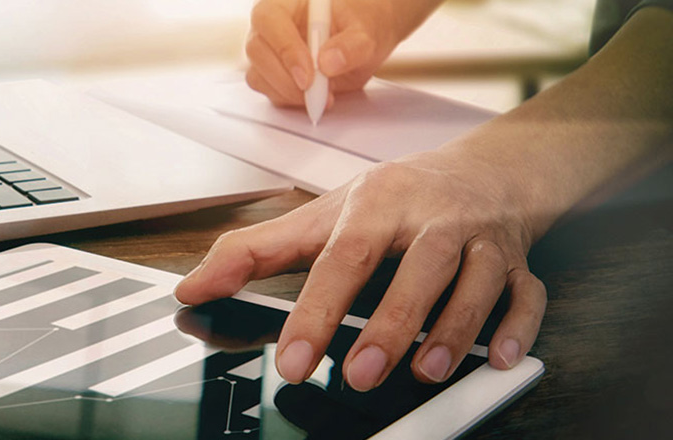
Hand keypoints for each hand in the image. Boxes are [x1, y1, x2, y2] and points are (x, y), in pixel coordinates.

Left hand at [174, 149, 547, 390]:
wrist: (484, 170)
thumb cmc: (395, 199)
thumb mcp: (322, 217)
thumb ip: (255, 252)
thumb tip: (192, 286)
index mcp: (377, 204)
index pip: (342, 257)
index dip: (317, 309)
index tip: (294, 357)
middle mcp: (432, 218)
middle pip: (416, 268)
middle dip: (390, 324)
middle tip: (360, 373)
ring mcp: (481, 238)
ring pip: (476, 281)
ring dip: (454, 330)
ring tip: (425, 372)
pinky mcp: (519, 261)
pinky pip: (528, 294)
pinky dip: (519, 326)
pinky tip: (503, 359)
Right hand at [245, 0, 404, 106]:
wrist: (363, 40)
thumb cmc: (359, 23)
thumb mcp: (366, 29)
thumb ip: (352, 45)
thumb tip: (329, 63)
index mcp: (286, 2)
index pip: (269, 18)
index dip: (284, 47)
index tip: (308, 74)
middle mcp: (270, 26)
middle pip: (257, 49)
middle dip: (285, 76)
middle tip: (315, 90)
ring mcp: (268, 52)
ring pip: (258, 75)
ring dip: (289, 92)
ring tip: (324, 94)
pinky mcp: (272, 76)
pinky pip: (270, 92)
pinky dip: (292, 100)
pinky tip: (316, 96)